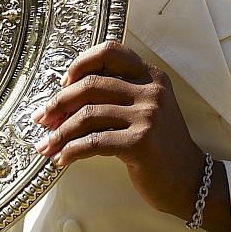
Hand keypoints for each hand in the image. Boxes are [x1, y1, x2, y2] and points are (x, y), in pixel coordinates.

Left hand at [37, 41, 216, 228]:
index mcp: (151, 76)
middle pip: (91, 84)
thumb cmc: (160, 146)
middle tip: (42, 119)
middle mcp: (151, 91)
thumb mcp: (147, 110)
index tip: (64, 83)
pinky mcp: (140, 142)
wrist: (188, 180)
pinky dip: (71, 151)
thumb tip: (64, 99)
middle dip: (59, 103)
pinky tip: (62, 159)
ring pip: (87, 115)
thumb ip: (118, 96)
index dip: (81, 64)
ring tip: (46, 146)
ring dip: (59, 133)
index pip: (110, 52)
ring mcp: (147, 115)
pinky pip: (93, 142)